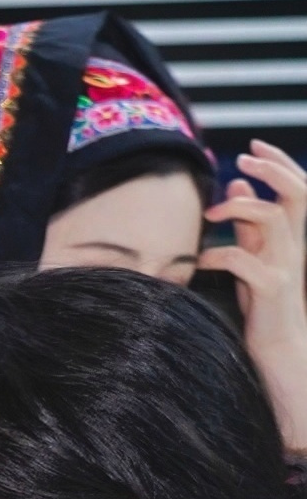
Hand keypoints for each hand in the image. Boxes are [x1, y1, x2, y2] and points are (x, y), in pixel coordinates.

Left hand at [212, 140, 306, 450]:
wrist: (279, 351)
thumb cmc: (262, 305)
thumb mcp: (255, 258)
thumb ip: (247, 226)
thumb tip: (236, 187)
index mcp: (293, 237)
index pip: (297, 189)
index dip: (279, 164)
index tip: (253, 147)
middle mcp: (296, 246)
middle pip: (297, 193)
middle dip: (271, 170)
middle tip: (240, 161)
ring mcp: (287, 267)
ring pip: (273, 218)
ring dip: (240, 208)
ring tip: (211, 215)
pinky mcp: (271, 290)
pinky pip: (245, 260)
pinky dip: (219, 255)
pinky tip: (200, 261)